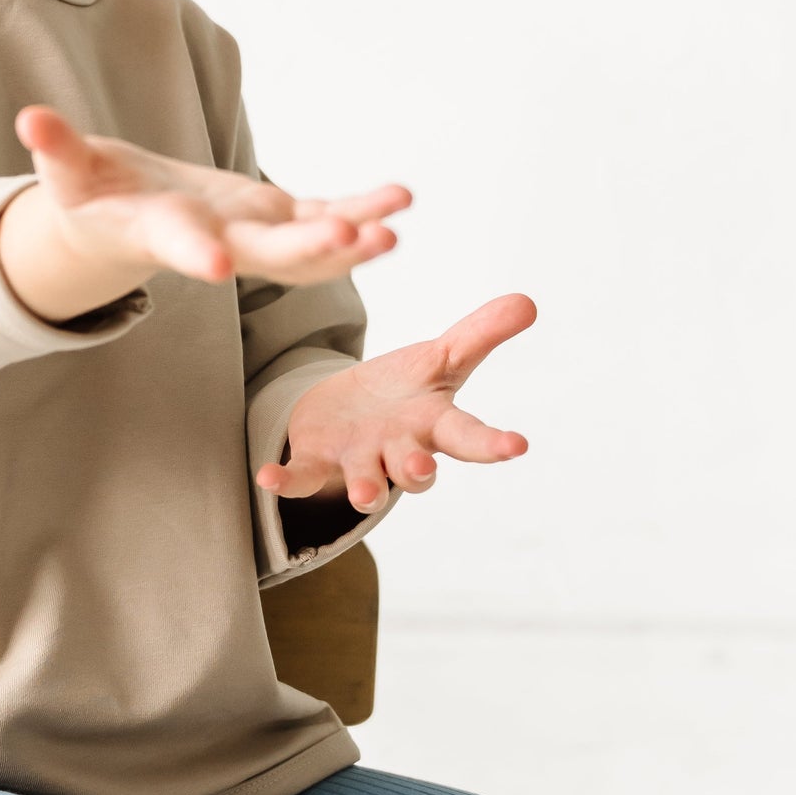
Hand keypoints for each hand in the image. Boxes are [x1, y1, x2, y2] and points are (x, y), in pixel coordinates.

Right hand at [15, 103, 410, 287]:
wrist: (122, 223)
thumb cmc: (89, 195)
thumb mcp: (67, 172)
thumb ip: (56, 149)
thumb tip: (27, 119)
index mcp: (162, 233)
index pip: (179, 244)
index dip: (195, 253)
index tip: (217, 266)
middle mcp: (214, 245)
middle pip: (264, 256)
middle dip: (308, 250)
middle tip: (353, 239)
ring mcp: (248, 238)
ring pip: (306, 249)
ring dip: (352, 240)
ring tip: (396, 225)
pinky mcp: (272, 222)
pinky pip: (323, 219)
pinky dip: (361, 211)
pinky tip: (401, 200)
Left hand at [255, 294, 536, 509]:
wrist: (348, 413)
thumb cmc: (405, 392)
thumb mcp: (441, 359)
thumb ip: (480, 335)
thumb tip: (529, 301)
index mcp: (432, 426)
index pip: (468, 436)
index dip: (492, 443)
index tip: (517, 446)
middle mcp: (398, 452)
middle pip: (415, 471)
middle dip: (418, 472)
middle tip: (420, 470)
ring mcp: (358, 462)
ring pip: (366, 482)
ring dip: (366, 487)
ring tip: (365, 493)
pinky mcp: (317, 463)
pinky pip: (302, 479)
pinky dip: (285, 480)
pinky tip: (266, 476)